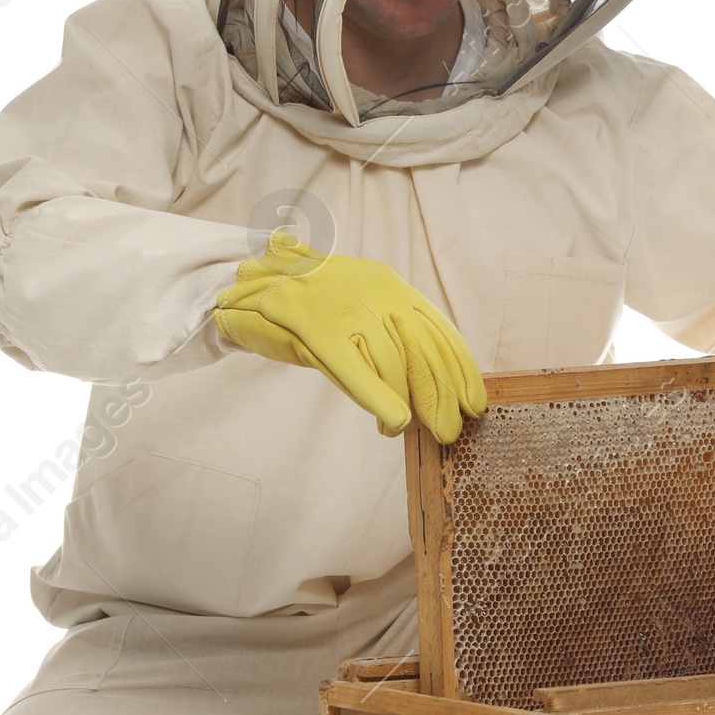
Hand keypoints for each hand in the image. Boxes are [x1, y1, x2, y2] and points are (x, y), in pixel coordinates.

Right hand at [214, 232, 487, 443]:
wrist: (241, 285)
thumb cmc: (306, 307)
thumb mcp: (357, 310)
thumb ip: (391, 336)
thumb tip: (431, 381)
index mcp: (387, 283)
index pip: (438, 328)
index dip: (460, 370)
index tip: (474, 403)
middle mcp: (371, 289)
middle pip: (422, 348)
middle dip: (441, 394)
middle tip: (450, 430)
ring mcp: (342, 305)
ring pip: (392, 360)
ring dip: (407, 402)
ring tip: (405, 429)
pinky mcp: (312, 325)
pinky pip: (354, 368)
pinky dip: (378, 397)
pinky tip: (393, 420)